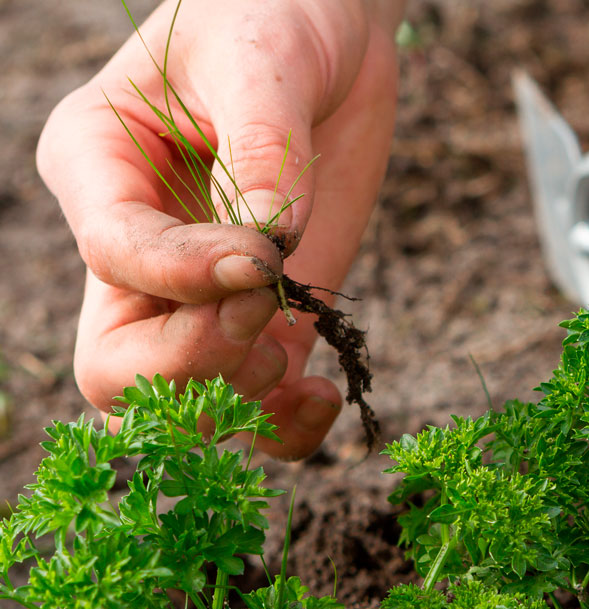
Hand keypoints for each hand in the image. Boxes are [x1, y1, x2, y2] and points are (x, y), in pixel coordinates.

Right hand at [37, 0, 402, 457]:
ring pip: (180, 407)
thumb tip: (272, 242)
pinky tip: (326, 395)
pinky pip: (254, 409)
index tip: (263, 255)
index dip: (186, 278)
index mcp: (98, 174)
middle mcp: (137, 252)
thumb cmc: (272, 18)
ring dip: (242, 399)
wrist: (330, 34)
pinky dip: (285, 428)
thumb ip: (262, 150)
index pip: (116, 261)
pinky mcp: (264, 318)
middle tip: (264, 309)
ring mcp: (199, 298)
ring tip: (294, 335)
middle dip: (194, 363)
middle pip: (118, 370)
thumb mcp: (260, 60)